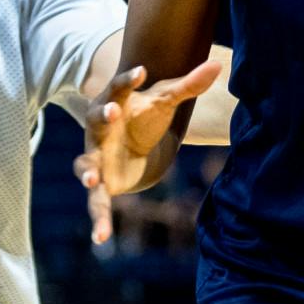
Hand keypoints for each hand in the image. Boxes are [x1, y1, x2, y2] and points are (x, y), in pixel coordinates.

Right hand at [75, 60, 222, 226]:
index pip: (120, 87)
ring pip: (86, 165)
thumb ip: (190, 84)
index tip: (141, 71)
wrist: (135, 143)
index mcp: (116, 102)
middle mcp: (100, 129)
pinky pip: (96, 202)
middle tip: (111, 111)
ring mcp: (96, 157)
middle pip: (97, 119)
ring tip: (91, 180)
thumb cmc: (147, 115)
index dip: (128, 79)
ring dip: (87, 172)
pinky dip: (99, 220)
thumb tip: (218, 65)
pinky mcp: (100, 184)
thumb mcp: (167, 99)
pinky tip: (101, 238)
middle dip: (103, 115)